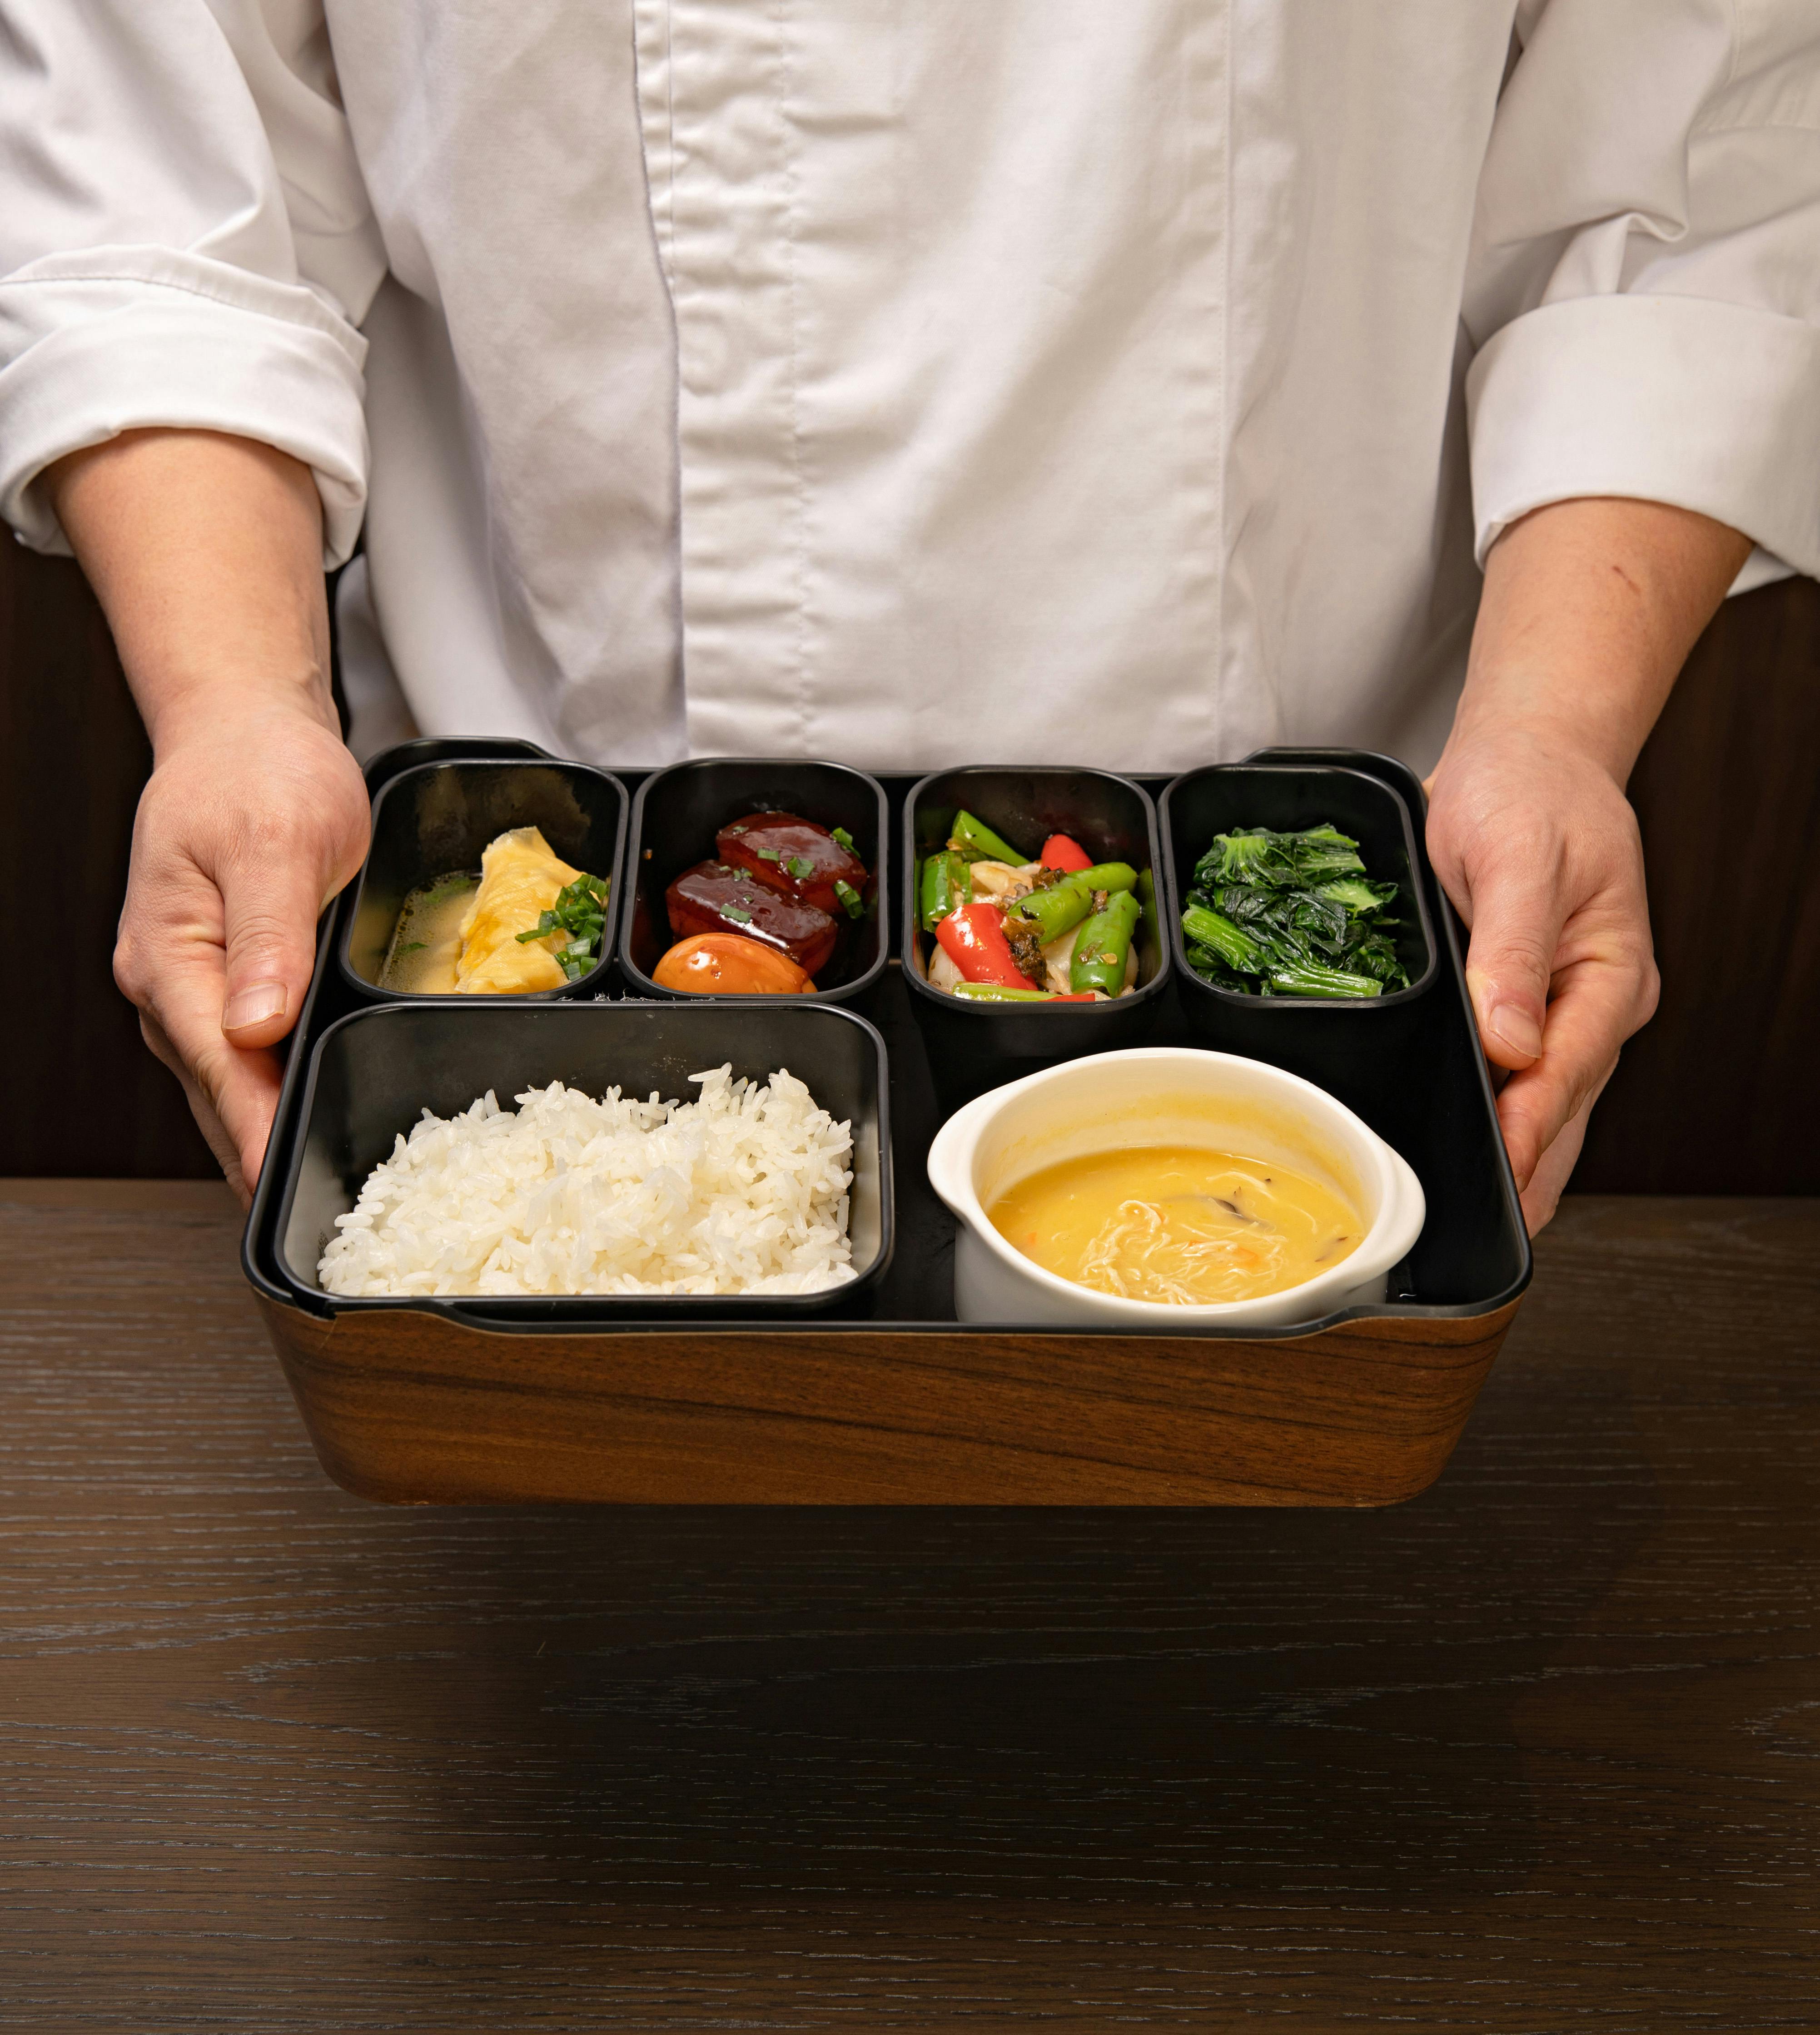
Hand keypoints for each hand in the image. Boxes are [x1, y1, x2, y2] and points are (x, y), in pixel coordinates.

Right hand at [114, 705, 368, 1202]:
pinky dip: (280, 1097)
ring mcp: (194, 996)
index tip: (282, 1184)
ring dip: (273, 1134)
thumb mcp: (276, 842)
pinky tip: (316, 1126)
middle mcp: (171, 989)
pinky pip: (249, 1063)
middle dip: (266, 1153)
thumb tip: (255, 1026)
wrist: (246, 735)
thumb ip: (269, 937)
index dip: (254, 1131)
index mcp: (171, 956)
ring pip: (232, 1087)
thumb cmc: (258, 773)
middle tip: (330, 1219)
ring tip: (330, 1195)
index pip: (216, 1067)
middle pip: (220, 1094)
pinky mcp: (226, 991)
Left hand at [1425, 727, 1655, 1232]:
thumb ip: (1511, 950)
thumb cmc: (1528, 792)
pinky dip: (1498, 1116)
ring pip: (1545, 1102)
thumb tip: (1509, 1041)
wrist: (1525, 757)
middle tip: (1486, 1225)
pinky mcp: (1527, 1007)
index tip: (1502, 1162)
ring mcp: (1564, 1011)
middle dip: (1529, 1164)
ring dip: (1517, 1155)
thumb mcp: (1518, 856)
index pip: (1571, 1064)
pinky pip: (1518, 1077)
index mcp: (1612, 972)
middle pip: (1564, 1102)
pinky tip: (1473, 1158)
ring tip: (1478, 1217)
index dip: (1532, 1120)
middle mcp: (1596, 1004)